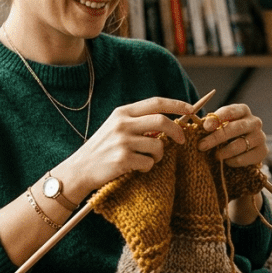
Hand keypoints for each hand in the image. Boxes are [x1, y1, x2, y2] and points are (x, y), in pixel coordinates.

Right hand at [58, 97, 194, 198]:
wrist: (80, 169)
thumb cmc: (102, 149)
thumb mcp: (116, 127)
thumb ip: (138, 122)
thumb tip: (167, 122)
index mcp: (122, 113)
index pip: (156, 103)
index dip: (176, 104)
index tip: (191, 110)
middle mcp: (122, 124)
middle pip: (162, 121)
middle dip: (177, 131)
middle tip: (183, 141)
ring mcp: (122, 141)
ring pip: (158, 145)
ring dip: (158, 155)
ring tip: (146, 159)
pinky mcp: (123, 159)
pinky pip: (149, 163)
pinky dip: (147, 167)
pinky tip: (134, 168)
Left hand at [198, 104, 266, 167]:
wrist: (243, 150)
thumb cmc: (227, 134)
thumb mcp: (219, 125)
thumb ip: (211, 124)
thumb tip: (200, 126)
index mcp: (243, 110)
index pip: (231, 111)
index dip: (217, 118)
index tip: (205, 127)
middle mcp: (254, 122)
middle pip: (236, 128)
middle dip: (217, 137)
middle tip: (202, 145)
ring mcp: (260, 137)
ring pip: (240, 145)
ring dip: (224, 151)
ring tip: (214, 156)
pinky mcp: (262, 151)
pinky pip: (245, 158)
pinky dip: (233, 161)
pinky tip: (226, 161)